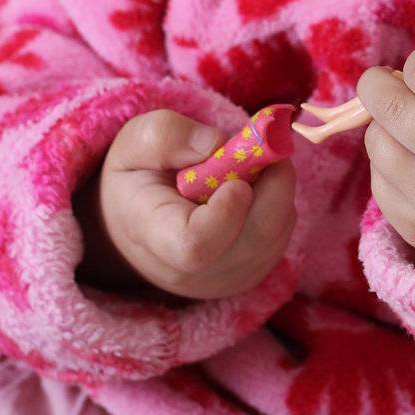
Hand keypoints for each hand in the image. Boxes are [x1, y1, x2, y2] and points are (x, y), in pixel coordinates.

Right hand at [74, 109, 297, 301]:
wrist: (134, 220)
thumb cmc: (137, 176)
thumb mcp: (135, 142)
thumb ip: (168, 135)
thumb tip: (217, 144)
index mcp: (153, 235)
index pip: (196, 245)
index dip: (227, 212)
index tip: (236, 179)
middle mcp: (190, 271)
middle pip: (253, 240)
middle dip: (272, 185)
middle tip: (264, 146)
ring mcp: (223, 279)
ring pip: (275, 235)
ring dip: (277, 191)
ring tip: (248, 166)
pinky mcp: (248, 276)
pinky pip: (281, 238)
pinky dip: (278, 205)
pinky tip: (253, 190)